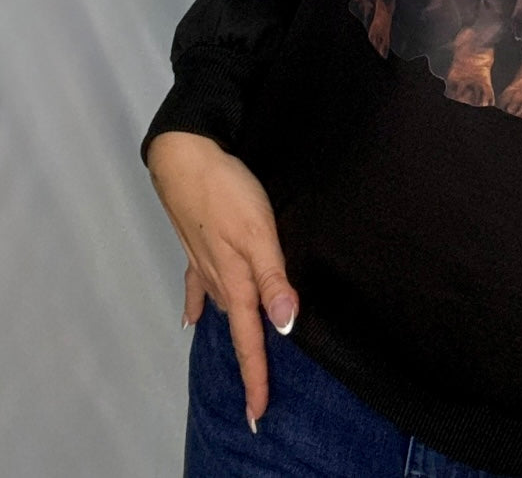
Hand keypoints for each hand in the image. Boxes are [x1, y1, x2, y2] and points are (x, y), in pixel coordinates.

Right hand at [146, 130, 298, 429]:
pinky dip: (198, 304)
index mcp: (237, 281)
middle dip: (248, 361)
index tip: (258, 414)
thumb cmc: (228, 192)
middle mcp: (219, 280)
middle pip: (237, 328)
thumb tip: (285, 326)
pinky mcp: (195, 244)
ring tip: (244, 358)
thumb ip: (273, 278)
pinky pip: (197, 285)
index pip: (251, 339)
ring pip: (222, 307)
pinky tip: (193, 320)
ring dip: (233, 332)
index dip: (256, 377)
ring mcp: (203, 263)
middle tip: (256, 393)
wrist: (185, 158)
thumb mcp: (260, 233)